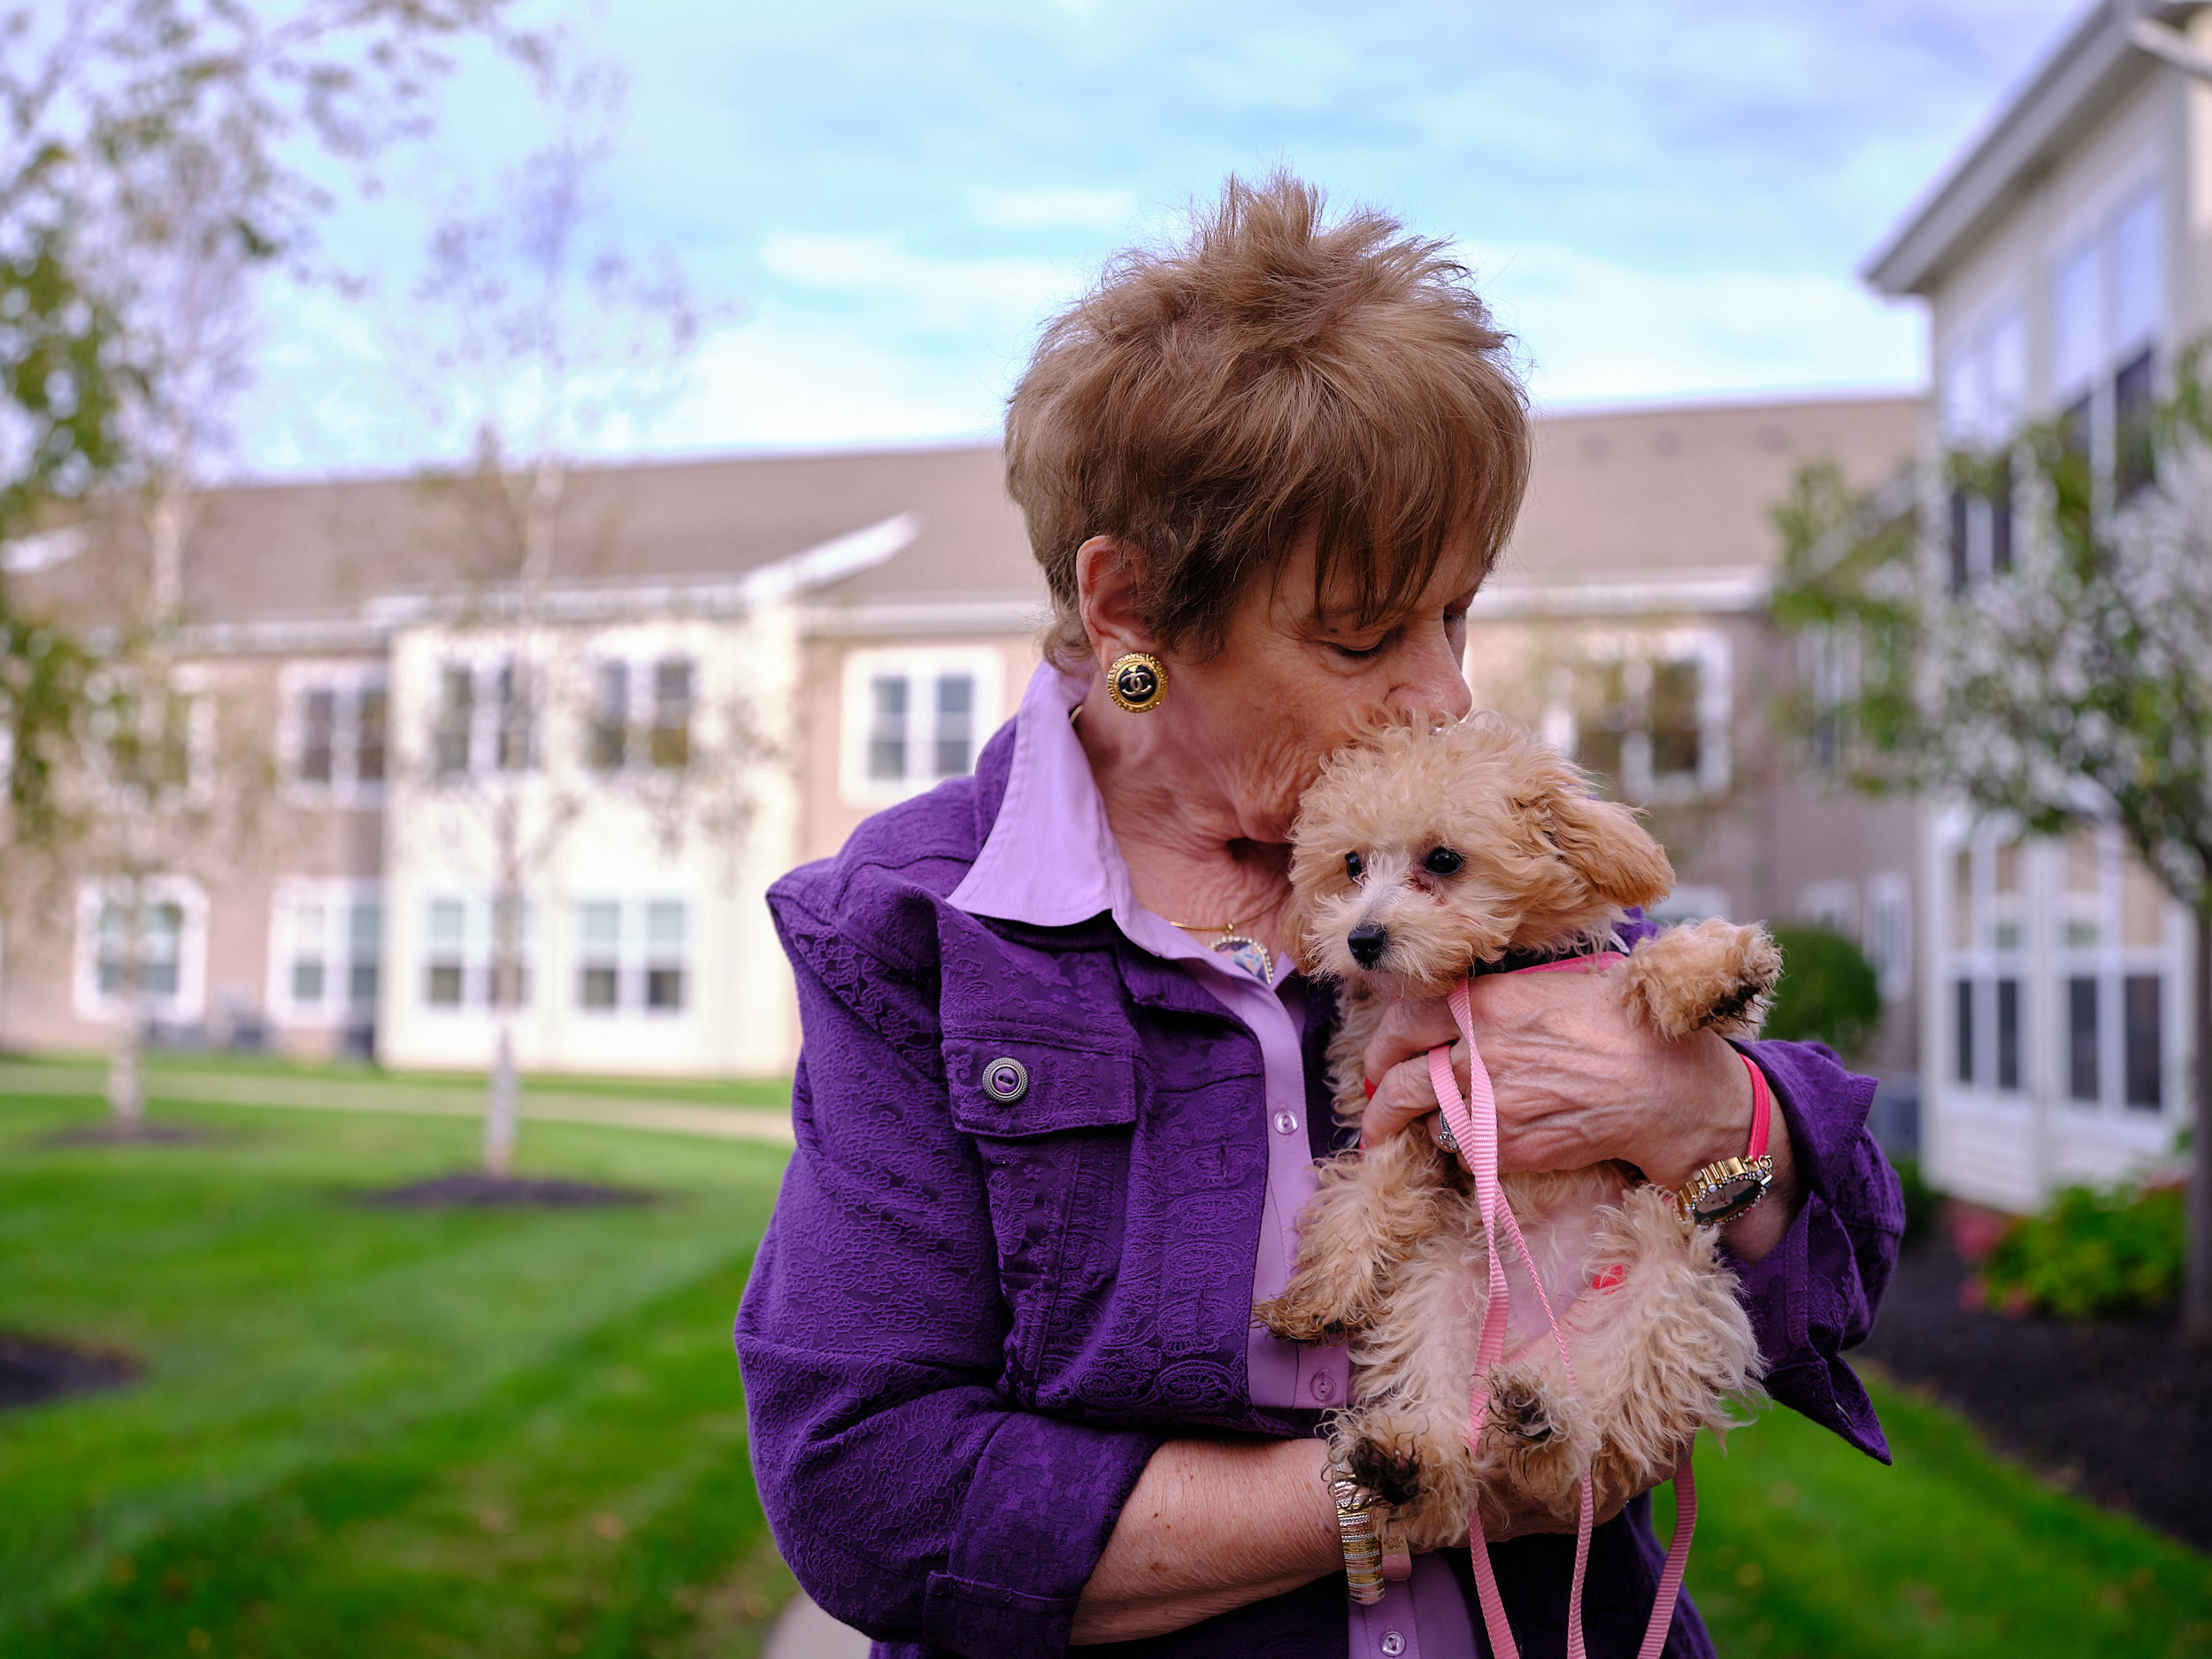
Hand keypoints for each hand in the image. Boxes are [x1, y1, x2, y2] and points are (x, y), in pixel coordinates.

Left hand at [1358, 969, 1800, 1261]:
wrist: (1665, 1086)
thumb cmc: (1619, 1025)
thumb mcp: (1552, 986)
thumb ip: (1494, 1001)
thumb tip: (1451, 1011)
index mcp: (1485, 1005)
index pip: (1403, 1023)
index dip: (1382, 1047)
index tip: (1378, 1062)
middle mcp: (1477, 1054)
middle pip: (1396, 1085)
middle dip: (1377, 1107)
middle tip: (1375, 1117)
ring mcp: (1489, 1108)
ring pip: (1429, 1127)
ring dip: (1430, 1131)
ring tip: (1439, 1131)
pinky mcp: (1507, 1151)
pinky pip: (1465, 1158)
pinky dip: (1469, 1154)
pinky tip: (1492, 1143)